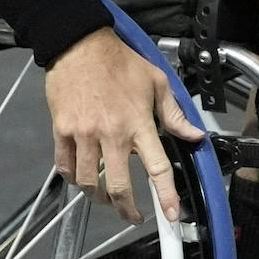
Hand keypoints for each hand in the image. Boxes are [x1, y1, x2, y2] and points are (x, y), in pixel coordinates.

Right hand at [43, 27, 201, 222]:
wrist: (79, 43)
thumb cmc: (120, 61)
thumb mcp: (156, 81)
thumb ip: (174, 113)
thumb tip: (195, 135)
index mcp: (138, 123)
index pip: (157, 167)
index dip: (166, 195)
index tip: (171, 216)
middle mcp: (111, 134)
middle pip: (118, 186)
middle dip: (126, 209)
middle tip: (132, 215)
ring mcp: (84, 134)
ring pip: (88, 181)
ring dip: (98, 196)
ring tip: (106, 197)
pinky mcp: (62, 130)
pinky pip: (65, 165)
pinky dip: (73, 178)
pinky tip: (81, 178)